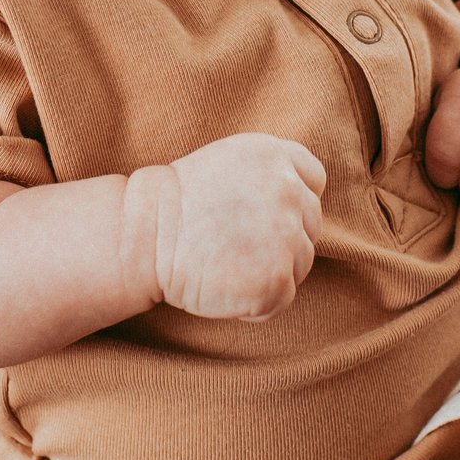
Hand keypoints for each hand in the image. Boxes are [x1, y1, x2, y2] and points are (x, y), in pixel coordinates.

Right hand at [142, 132, 325, 319]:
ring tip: (225, 264)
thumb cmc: (179, 203)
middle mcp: (289, 192)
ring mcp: (286, 236)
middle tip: (233, 244)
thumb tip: (301, 205)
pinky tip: (223, 286)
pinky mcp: (277, 279)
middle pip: (309, 226)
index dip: (292, 202)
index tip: (262, 216)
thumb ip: (272, 175)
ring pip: (300, 264)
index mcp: (276, 157)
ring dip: (270, 271)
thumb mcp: (230, 163)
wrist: (145, 235)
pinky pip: (282, 299)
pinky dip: (256, 302)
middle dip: (280, 240)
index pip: (314, 182)